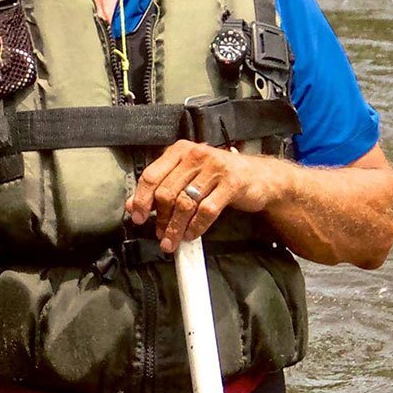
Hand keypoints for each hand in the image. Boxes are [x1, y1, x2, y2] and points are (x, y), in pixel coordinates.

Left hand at [126, 140, 277, 253]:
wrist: (259, 176)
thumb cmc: (219, 177)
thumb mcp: (188, 177)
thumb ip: (161, 188)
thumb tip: (133, 205)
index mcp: (180, 151)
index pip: (151, 175)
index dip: (142, 199)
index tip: (139, 217)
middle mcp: (196, 155)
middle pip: (167, 192)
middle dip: (161, 219)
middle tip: (160, 234)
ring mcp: (215, 168)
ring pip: (185, 203)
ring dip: (176, 228)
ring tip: (173, 241)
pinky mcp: (231, 183)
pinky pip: (207, 210)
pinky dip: (196, 227)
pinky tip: (192, 235)